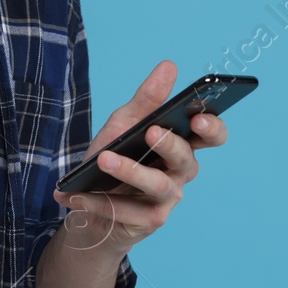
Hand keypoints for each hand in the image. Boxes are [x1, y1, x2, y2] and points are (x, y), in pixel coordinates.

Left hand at [54, 60, 227, 253]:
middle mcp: (181, 172)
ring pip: (157, 184)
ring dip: (129, 171)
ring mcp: (168, 198)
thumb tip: (169, 66)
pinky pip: (126, 209)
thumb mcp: (124, 123)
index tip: (198, 116)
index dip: (212, 127)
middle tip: (151, 131)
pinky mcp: (149, 220)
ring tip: (103, 159)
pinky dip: (98, 201)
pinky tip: (75, 194)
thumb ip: (147, 99)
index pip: (211, 135)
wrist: (88, 203)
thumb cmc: (114, 157)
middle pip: (186, 159)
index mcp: (182, 145)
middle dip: (170, 144)